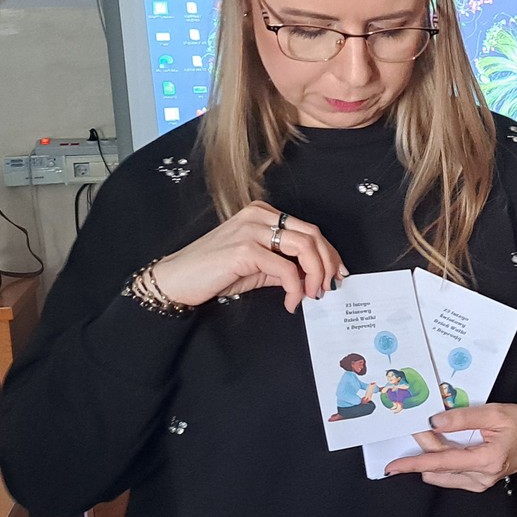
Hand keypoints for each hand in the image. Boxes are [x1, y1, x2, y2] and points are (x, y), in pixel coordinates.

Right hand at [148, 201, 345, 313]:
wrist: (178, 279)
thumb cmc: (215, 272)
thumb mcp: (258, 266)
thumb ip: (284, 265)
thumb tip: (313, 277)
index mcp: (263, 213)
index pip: (309, 229)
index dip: (329, 252)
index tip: (338, 273)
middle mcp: (259, 216)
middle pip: (312, 235)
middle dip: (328, 263)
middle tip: (330, 287)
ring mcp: (252, 230)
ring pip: (304, 248)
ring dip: (316, 275)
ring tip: (313, 295)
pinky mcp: (245, 249)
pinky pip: (286, 269)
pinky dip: (295, 289)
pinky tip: (291, 303)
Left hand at [383, 401, 516, 491]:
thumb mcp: (494, 413)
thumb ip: (462, 418)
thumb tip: (434, 422)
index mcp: (487, 460)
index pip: (442, 462)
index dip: (414, 463)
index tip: (393, 466)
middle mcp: (481, 477)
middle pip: (438, 467)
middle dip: (425, 448)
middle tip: (420, 425)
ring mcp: (480, 483)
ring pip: (442, 473)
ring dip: (433, 455)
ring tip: (436, 433)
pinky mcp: (478, 483)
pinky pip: (450, 475)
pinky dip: (442, 461)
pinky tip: (446, 445)